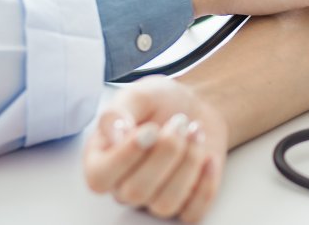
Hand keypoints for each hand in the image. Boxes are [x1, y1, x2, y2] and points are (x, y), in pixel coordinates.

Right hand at [83, 78, 228, 222]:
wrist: (194, 106)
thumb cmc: (159, 103)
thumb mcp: (136, 96)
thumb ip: (117, 113)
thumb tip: (115, 135)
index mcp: (101, 159)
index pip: (99, 178)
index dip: (126, 156)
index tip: (151, 128)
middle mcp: (123, 185)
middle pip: (136, 192)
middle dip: (166, 152)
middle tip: (180, 122)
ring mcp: (154, 198)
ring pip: (165, 204)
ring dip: (188, 163)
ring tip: (195, 132)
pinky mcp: (184, 204)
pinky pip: (192, 213)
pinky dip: (206, 184)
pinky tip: (208, 156)